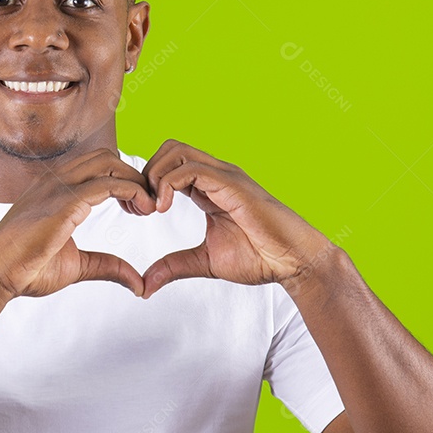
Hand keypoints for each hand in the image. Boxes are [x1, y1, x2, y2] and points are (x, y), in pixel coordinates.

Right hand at [0, 149, 157, 299]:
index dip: (121, 180)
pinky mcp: (65, 202)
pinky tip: (141, 209)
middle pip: (106, 157)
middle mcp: (56, 181)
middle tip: (147, 206)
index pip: (95, 165)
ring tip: (148, 207)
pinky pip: (107, 184)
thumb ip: (106, 266)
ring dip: (135, 181)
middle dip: (132, 176)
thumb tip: (137, 283)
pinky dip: (132, 191)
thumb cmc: (25, 269)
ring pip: (109, 162)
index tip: (135, 207)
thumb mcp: (77, 266)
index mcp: (54, 189)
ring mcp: (59, 187)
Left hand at [138, 139, 332, 298]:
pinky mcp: (232, 184)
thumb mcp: (205, 261)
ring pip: (175, 150)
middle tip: (141, 208)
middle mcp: (216, 175)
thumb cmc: (260, 257)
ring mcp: (224, 176)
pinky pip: (190, 168)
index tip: (137, 212)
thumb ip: (174, 266)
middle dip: (145, 174)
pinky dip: (168, 184)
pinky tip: (163, 209)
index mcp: (208, 188)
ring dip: (154, 176)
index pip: (168, 165)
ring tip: (152, 208)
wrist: (294, 262)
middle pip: (168, 148)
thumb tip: (145, 284)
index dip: (146, 184)